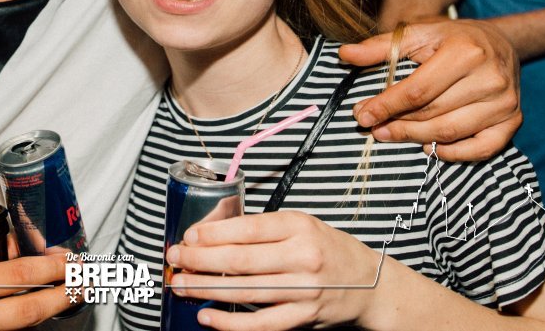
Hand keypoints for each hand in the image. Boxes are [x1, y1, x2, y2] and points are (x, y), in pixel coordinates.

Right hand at [0, 246, 70, 330]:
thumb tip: (29, 245)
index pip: (19, 275)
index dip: (53, 267)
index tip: (74, 261)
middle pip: (30, 310)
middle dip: (64, 295)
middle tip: (85, 282)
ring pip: (25, 330)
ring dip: (47, 312)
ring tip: (64, 295)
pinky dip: (27, 327)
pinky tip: (37, 311)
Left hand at [166, 211, 380, 329]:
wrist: (370, 284)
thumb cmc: (328, 249)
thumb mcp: (302, 224)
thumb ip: (264, 228)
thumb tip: (212, 232)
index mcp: (300, 227)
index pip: (249, 229)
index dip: (214, 233)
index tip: (189, 235)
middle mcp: (302, 258)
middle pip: (241, 260)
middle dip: (200, 260)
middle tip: (175, 258)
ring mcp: (303, 291)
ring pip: (245, 291)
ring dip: (206, 288)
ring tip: (181, 284)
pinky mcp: (301, 318)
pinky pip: (259, 324)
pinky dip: (229, 323)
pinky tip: (207, 317)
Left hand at [339, 19, 519, 160]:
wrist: (500, 41)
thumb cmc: (452, 38)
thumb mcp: (418, 33)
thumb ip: (380, 47)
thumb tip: (344, 55)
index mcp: (465, 52)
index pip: (417, 90)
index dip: (386, 106)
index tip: (362, 115)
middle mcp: (490, 78)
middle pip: (432, 114)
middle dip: (396, 123)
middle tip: (372, 126)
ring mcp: (505, 102)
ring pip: (451, 133)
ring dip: (416, 138)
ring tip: (392, 134)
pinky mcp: (513, 120)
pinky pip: (481, 149)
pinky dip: (454, 154)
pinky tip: (430, 147)